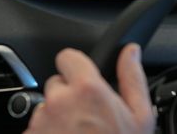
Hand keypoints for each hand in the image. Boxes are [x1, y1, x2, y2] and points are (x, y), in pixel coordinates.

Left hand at [24, 44, 154, 133]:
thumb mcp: (139, 116)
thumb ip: (132, 77)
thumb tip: (130, 51)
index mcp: (87, 89)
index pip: (67, 57)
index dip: (76, 67)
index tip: (83, 79)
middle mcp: (58, 102)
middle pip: (56, 84)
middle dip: (69, 96)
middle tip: (86, 118)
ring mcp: (40, 123)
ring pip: (46, 108)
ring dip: (57, 117)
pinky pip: (36, 129)